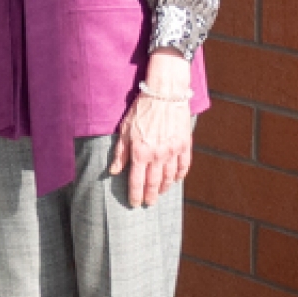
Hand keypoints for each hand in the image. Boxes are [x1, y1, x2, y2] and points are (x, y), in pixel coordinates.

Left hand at [108, 50, 193, 207]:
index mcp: (140, 152)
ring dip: (164, 188)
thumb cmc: (141, 109)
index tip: (134, 203)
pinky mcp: (185, 144)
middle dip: (150, 196)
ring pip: (169, 177)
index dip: (135, 195)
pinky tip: (175, 179)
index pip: (136, 181)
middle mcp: (157, 155)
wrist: (165, 93)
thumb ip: (120, 153)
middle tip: (148, 203)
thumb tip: (113, 171)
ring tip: (160, 193)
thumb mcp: (125, 129)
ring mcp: (173, 151)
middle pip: (154, 183)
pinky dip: (179, 175)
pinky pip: (184, 166)